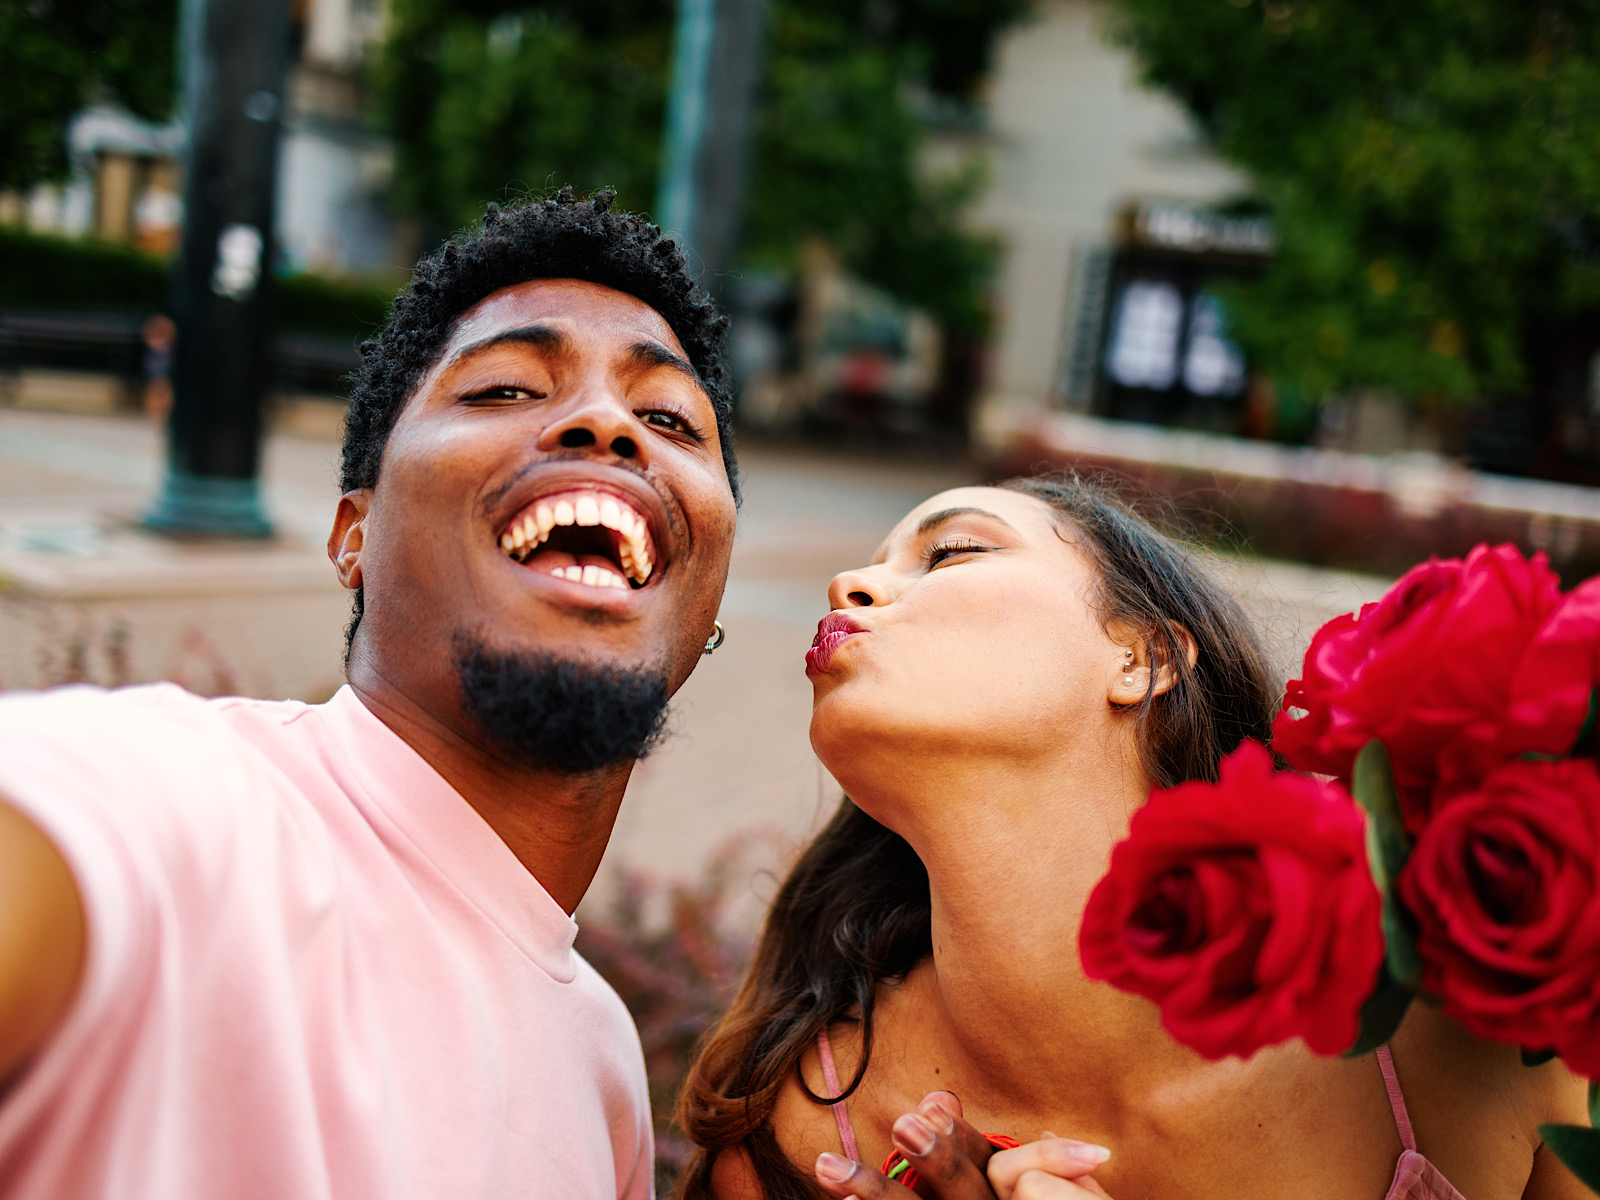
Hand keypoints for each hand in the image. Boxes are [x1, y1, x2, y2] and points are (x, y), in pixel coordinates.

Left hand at [811, 1092, 1111, 1199]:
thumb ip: (956, 1140)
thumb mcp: (970, 1173)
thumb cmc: (965, 1197)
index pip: (986, 1161)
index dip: (961, 1138)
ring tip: (828, 1164)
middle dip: (938, 1161)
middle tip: (902, 1125)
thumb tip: (940, 1097)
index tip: (930, 1108)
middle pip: (967, 1192)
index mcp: (995, 1190)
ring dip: (875, 1190)